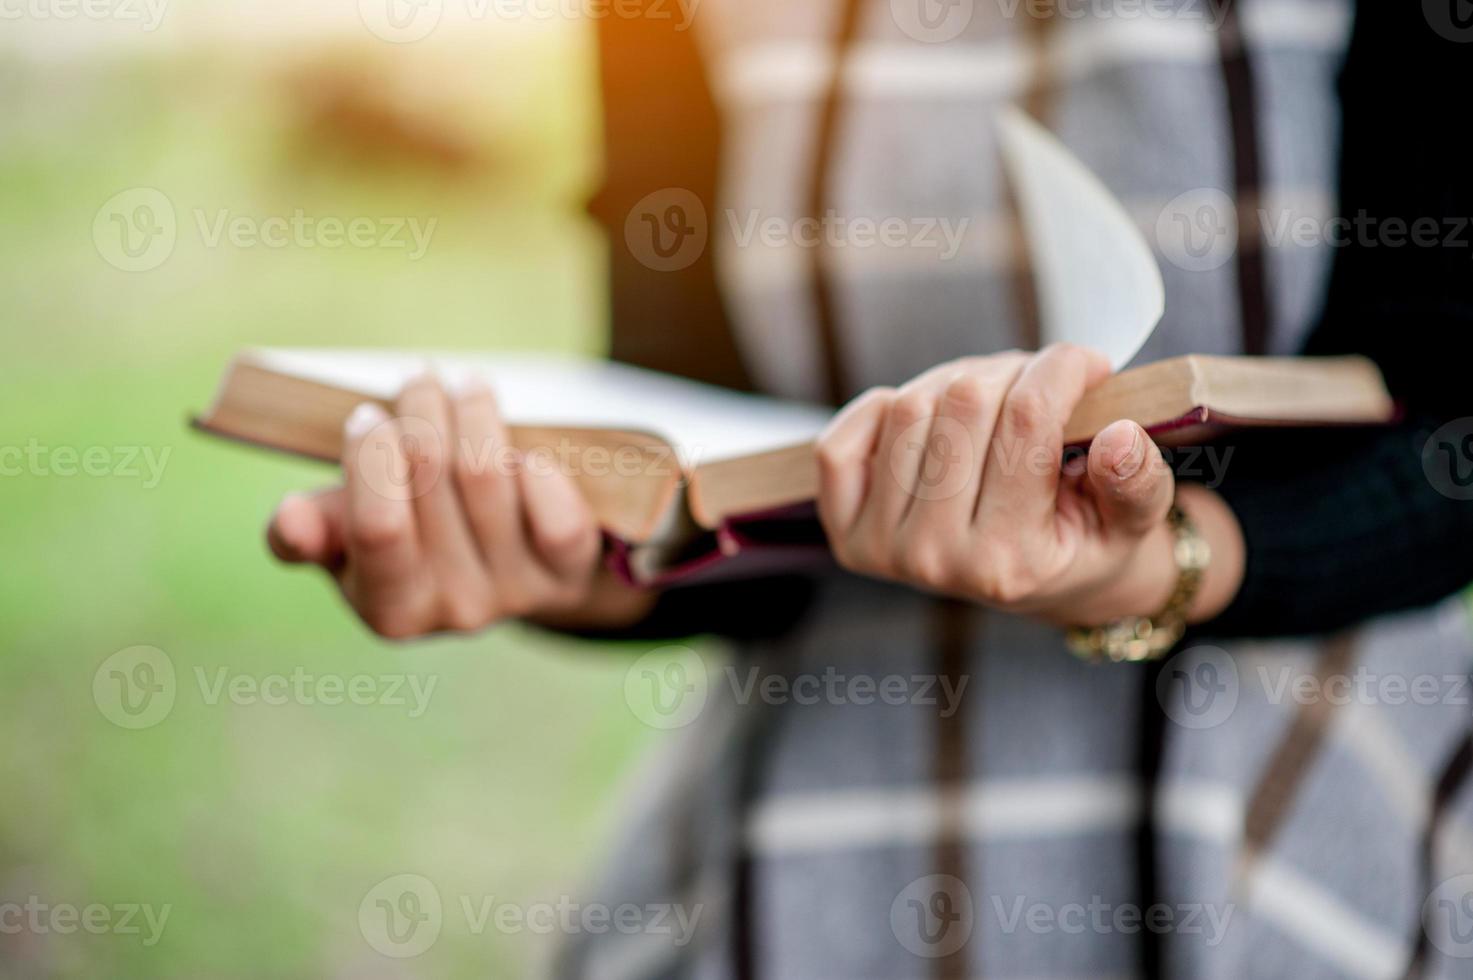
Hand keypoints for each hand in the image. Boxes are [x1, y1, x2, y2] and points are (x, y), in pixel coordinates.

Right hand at [266, 374, 610, 638]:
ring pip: (488, 474)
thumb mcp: (350, 539)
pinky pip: (556, 510)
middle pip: (433, 477)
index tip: (368, 414)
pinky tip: (521, 445)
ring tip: (465, 384)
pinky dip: (537, 466)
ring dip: (474, 410)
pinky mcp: (569, 572)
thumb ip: (310, 531)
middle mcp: (454, 610)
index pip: (377, 526)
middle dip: (421, 408)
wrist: (512, 569)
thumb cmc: (415, 538)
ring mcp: (517, 593)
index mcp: (389, 610)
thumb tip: (289, 521)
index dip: (371, 456)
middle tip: (419, 376)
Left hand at [815, 344, 1238, 625]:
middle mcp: (938, 561)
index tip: (1091, 363)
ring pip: (909, 407)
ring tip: (995, 402)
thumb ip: (1136, 484)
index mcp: (1012, 562)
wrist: (1045, 585)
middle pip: (966, 403)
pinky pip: (839, 443)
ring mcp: (884, 550)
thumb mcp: (1134, 523)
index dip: (1065, 368)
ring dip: (956, 382)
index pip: (1028, 422)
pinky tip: (926, 418)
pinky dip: (879, 410)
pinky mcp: (847, 534)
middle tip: (1040, 385)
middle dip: (1014, 372)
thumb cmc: (1091, 542)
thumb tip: (1122, 436)